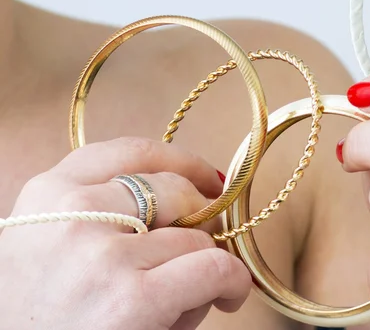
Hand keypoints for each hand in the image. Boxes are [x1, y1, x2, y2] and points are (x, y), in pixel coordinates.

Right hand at [0, 137, 250, 329]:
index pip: (130, 152)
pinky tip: (228, 295)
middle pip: (173, 189)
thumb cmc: (40, 315)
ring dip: (207, 261)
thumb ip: (100, 214)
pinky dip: (233, 281)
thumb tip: (184, 198)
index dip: (182, 161)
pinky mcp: (133, 299)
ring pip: (195, 235)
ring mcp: (103, 255)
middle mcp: (73, 215)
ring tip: (191, 292)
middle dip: (204, 215)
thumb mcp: (47, 245)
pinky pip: (214, 268)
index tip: (207, 177)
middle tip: (210, 240)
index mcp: (47, 196)